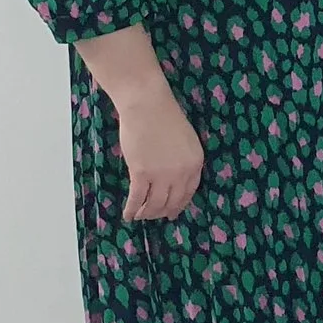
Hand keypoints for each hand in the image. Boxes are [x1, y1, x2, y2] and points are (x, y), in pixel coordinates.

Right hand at [112, 85, 204, 221]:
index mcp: (195, 162)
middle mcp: (182, 172)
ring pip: (154, 204)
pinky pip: (136, 199)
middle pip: (172, 201)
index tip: (173, 212)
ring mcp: (162, 175)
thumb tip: (172, 180)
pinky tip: (127, 215)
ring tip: (139, 216)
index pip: (189, 192)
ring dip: (146, 214)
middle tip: (153, 216)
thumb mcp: (185, 141)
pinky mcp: (142, 173)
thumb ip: (182, 161)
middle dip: (162, 212)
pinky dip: (131, 210)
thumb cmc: (164, 117)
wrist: (148, 105)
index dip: (179, 204)